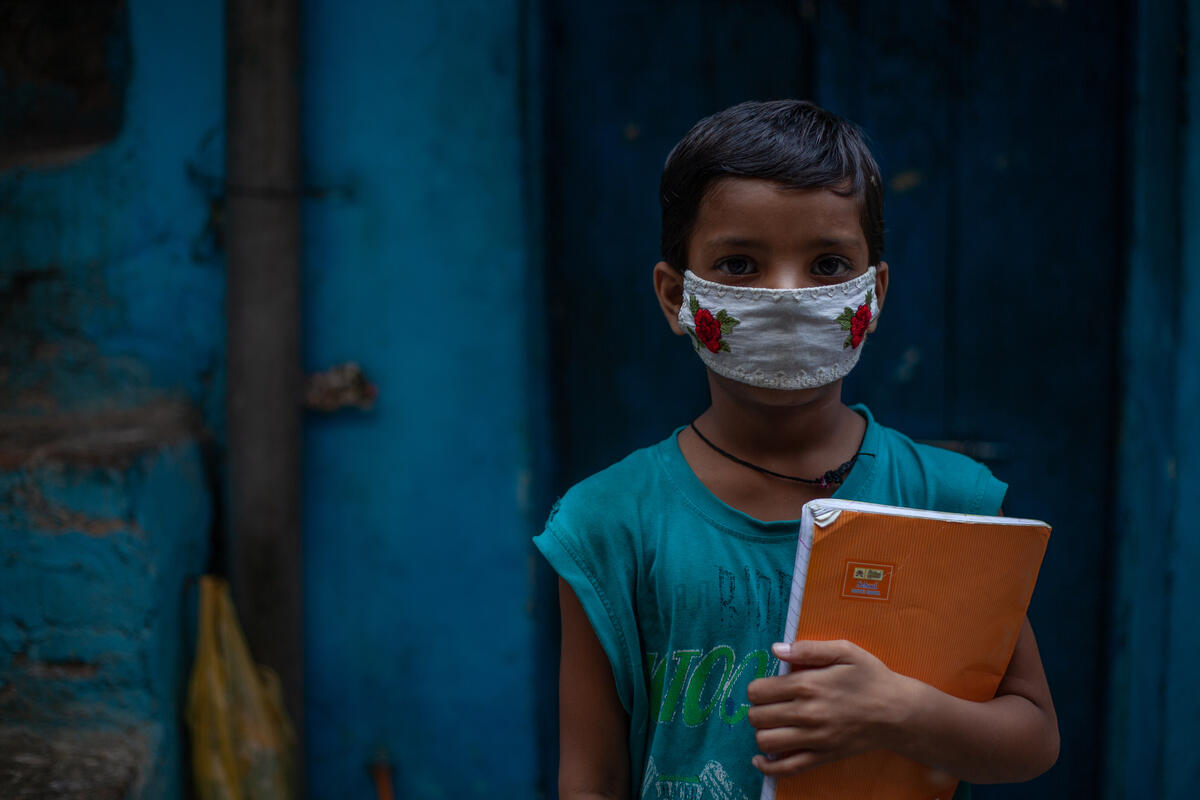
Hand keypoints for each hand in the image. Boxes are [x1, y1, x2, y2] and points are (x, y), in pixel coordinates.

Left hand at [746, 639, 912, 775]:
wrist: (898, 712)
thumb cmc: (870, 677)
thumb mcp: (844, 651)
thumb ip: (808, 648)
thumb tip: (776, 649)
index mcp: (807, 685)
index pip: (758, 691)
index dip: (757, 688)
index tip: (766, 687)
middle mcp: (807, 714)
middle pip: (757, 717)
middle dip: (756, 709)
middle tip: (768, 705)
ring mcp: (814, 739)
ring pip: (766, 742)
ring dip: (761, 733)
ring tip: (771, 724)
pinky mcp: (823, 757)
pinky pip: (787, 769)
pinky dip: (768, 767)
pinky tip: (761, 758)